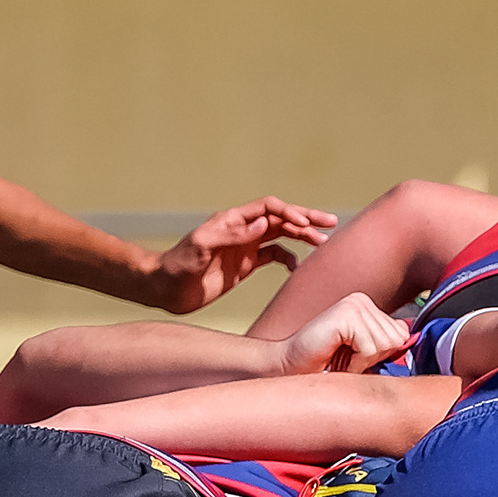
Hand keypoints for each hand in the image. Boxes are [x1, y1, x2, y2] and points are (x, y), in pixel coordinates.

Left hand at [148, 196, 336, 311]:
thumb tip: (264, 224)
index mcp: (233, 220)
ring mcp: (246, 248)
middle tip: (330, 223)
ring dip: (302, 238)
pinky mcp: (245, 266)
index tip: (305, 225)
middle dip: (306, 219)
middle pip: (281, 219)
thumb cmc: (179, 264)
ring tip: (323, 244)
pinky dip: (289, 259)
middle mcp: (243, 230)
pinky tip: (298, 267)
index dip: (289, 213)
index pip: (269, 209)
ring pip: (282, 237)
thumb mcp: (202, 246)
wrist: (167, 287)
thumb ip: (233, 234)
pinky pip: (274, 257)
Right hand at [274, 293, 410, 375]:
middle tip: (347, 359)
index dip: (383, 355)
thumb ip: (388, 345)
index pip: (402, 335)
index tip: (358, 358)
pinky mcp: (346, 314)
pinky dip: (356, 363)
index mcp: (369, 307)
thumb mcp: (365, 356)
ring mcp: (354, 304)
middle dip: (373, 359)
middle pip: (396, 340)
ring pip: (385, 345)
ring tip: (342, 359)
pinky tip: (337, 356)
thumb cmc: (325, 366)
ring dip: (363, 362)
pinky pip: (370, 348)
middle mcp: (363, 300)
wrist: (289, 369)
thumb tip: (415, 337)